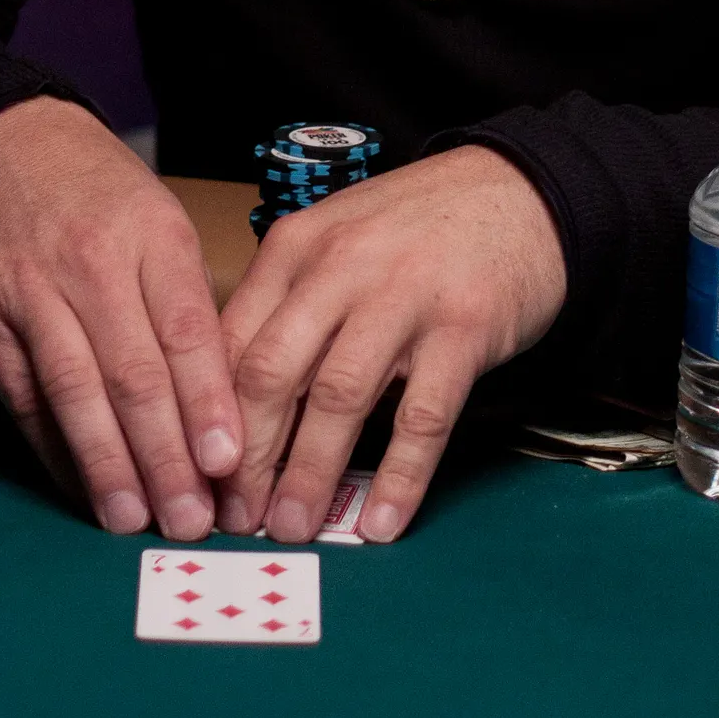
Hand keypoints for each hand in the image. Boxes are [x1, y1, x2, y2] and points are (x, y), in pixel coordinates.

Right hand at [0, 96, 241, 537]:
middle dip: (164, 455)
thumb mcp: (161, 220)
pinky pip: (25, 398)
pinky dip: (54, 449)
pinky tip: (81, 486)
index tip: (227, 464)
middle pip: (133, 373)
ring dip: (107, 465)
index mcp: (151, 235)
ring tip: (133, 519)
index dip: (207, 404)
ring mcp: (30, 293)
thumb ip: (187, 302)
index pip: (187, 332)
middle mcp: (90, 264)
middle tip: (190, 517)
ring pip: (74, 391)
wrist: (1, 143)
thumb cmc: (99, 191)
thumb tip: (222, 403)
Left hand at [216, 146, 566, 544]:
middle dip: (246, 457)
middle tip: (235, 516)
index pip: (231, 341)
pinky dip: (399, 476)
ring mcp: (405, 296)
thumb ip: (290, 305)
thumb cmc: (418, 228)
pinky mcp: (464, 328)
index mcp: (297, 246)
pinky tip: (382, 522)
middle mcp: (342, 267)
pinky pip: (423, 416)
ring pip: (338, 398)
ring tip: (291, 526)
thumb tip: (238, 401)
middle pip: (271, 373)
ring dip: (309, 473)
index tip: (199, 475)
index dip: (207, 418)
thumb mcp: (338, 242)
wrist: (519, 190)